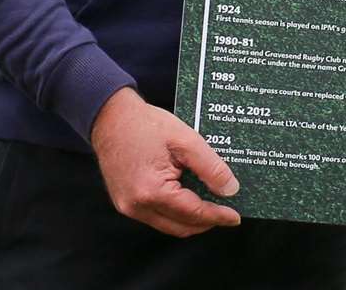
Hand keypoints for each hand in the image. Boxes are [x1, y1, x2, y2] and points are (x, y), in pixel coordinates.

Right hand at [90, 87, 241, 236]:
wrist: (110, 118)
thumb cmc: (145, 125)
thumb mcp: (186, 140)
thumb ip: (210, 167)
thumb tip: (230, 189)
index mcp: (152, 191)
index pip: (193, 213)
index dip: (218, 216)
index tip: (235, 217)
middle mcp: (137, 206)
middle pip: (180, 227)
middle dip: (206, 222)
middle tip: (227, 212)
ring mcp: (128, 206)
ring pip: (168, 225)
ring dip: (191, 219)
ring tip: (211, 205)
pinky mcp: (124, 202)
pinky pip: (156, 216)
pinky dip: (175, 212)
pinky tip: (189, 198)